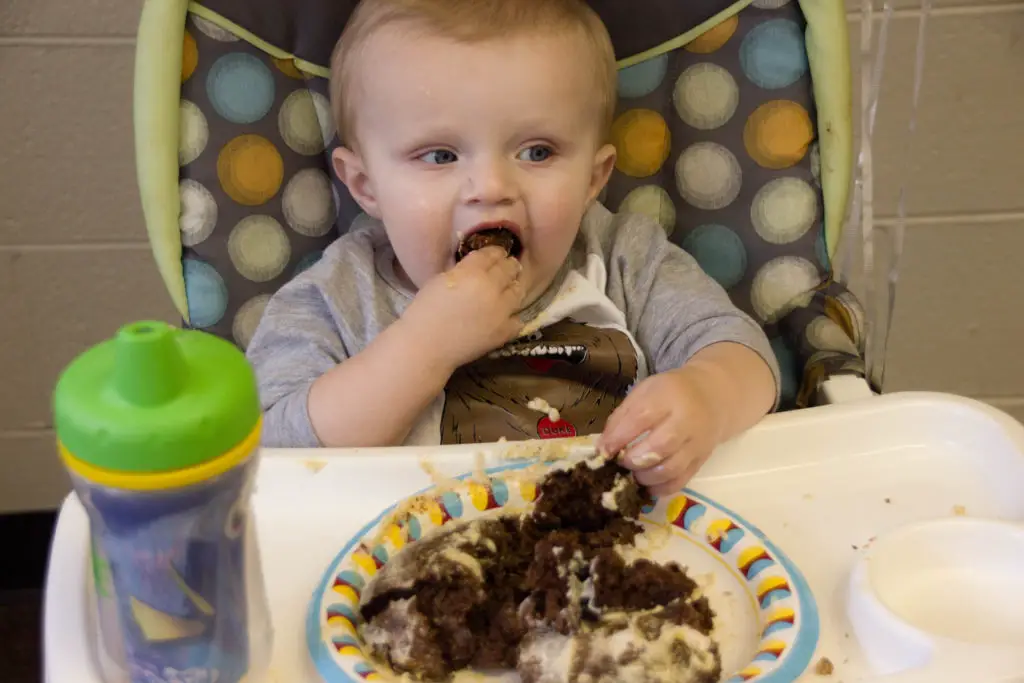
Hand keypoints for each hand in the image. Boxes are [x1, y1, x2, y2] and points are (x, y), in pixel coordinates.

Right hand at [401, 246, 523, 370]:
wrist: (426, 346)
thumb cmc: (424, 311)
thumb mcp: (440, 280)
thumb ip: (463, 269)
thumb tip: (478, 266)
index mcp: (472, 272)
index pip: (492, 254)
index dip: (495, 252)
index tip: (497, 254)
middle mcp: (491, 288)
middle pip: (509, 269)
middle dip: (508, 266)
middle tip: (506, 268)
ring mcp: (501, 311)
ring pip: (518, 291)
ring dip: (513, 288)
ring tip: (508, 290)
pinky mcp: (504, 331)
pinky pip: (517, 319)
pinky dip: (512, 317)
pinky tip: (505, 317)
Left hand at [599, 368, 724, 495]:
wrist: (713, 397)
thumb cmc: (670, 393)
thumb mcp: (644, 392)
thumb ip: (622, 417)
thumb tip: (603, 447)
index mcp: (668, 396)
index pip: (642, 418)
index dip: (619, 437)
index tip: (604, 451)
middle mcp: (686, 420)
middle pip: (661, 445)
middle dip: (634, 459)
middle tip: (621, 462)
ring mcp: (697, 443)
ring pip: (672, 468)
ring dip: (646, 477)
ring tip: (634, 474)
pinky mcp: (701, 460)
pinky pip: (681, 480)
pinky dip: (661, 488)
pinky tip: (648, 485)